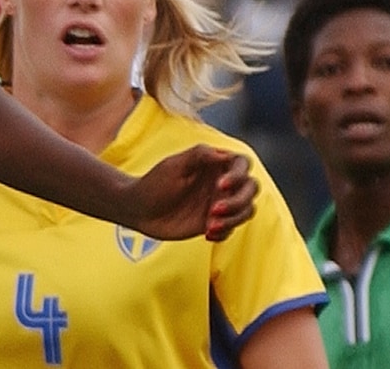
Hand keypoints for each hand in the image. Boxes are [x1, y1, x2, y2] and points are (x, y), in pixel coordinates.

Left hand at [128, 145, 256, 240]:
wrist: (138, 210)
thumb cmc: (154, 183)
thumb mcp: (175, 165)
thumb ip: (200, 155)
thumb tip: (225, 155)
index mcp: (216, 164)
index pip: (243, 165)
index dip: (238, 175)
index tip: (219, 185)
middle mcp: (222, 184)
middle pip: (251, 189)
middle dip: (238, 201)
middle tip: (213, 211)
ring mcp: (219, 204)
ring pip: (246, 210)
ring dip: (234, 219)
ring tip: (211, 226)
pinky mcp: (213, 223)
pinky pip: (232, 230)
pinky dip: (224, 233)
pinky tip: (206, 234)